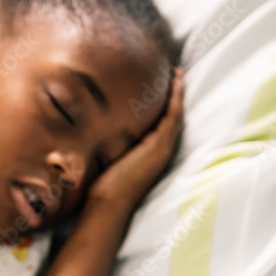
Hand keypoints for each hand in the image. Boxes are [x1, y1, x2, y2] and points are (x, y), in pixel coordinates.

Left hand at [88, 67, 184, 211]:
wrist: (108, 203)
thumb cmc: (105, 185)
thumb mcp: (112, 158)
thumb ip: (113, 144)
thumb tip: (97, 129)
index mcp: (152, 152)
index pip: (163, 123)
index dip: (167, 104)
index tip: (166, 84)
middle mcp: (162, 150)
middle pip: (174, 116)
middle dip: (177, 94)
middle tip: (177, 72)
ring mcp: (163, 148)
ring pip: (176, 114)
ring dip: (178, 93)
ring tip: (178, 73)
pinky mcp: (159, 146)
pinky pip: (172, 117)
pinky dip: (175, 99)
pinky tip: (175, 83)